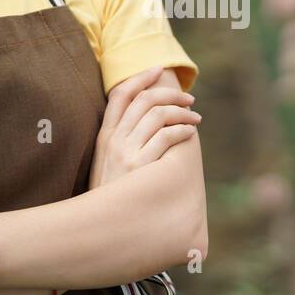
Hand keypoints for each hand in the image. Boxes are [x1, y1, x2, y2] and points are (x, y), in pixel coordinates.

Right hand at [89, 66, 200, 188]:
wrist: (99, 225)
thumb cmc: (110, 194)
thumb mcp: (106, 164)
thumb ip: (121, 141)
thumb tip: (147, 122)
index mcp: (104, 135)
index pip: (121, 94)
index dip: (140, 77)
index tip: (158, 69)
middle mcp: (113, 139)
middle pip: (145, 100)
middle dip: (171, 95)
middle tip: (190, 100)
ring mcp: (125, 153)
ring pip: (158, 115)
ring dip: (182, 113)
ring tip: (195, 119)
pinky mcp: (140, 167)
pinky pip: (166, 138)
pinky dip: (181, 131)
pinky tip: (189, 133)